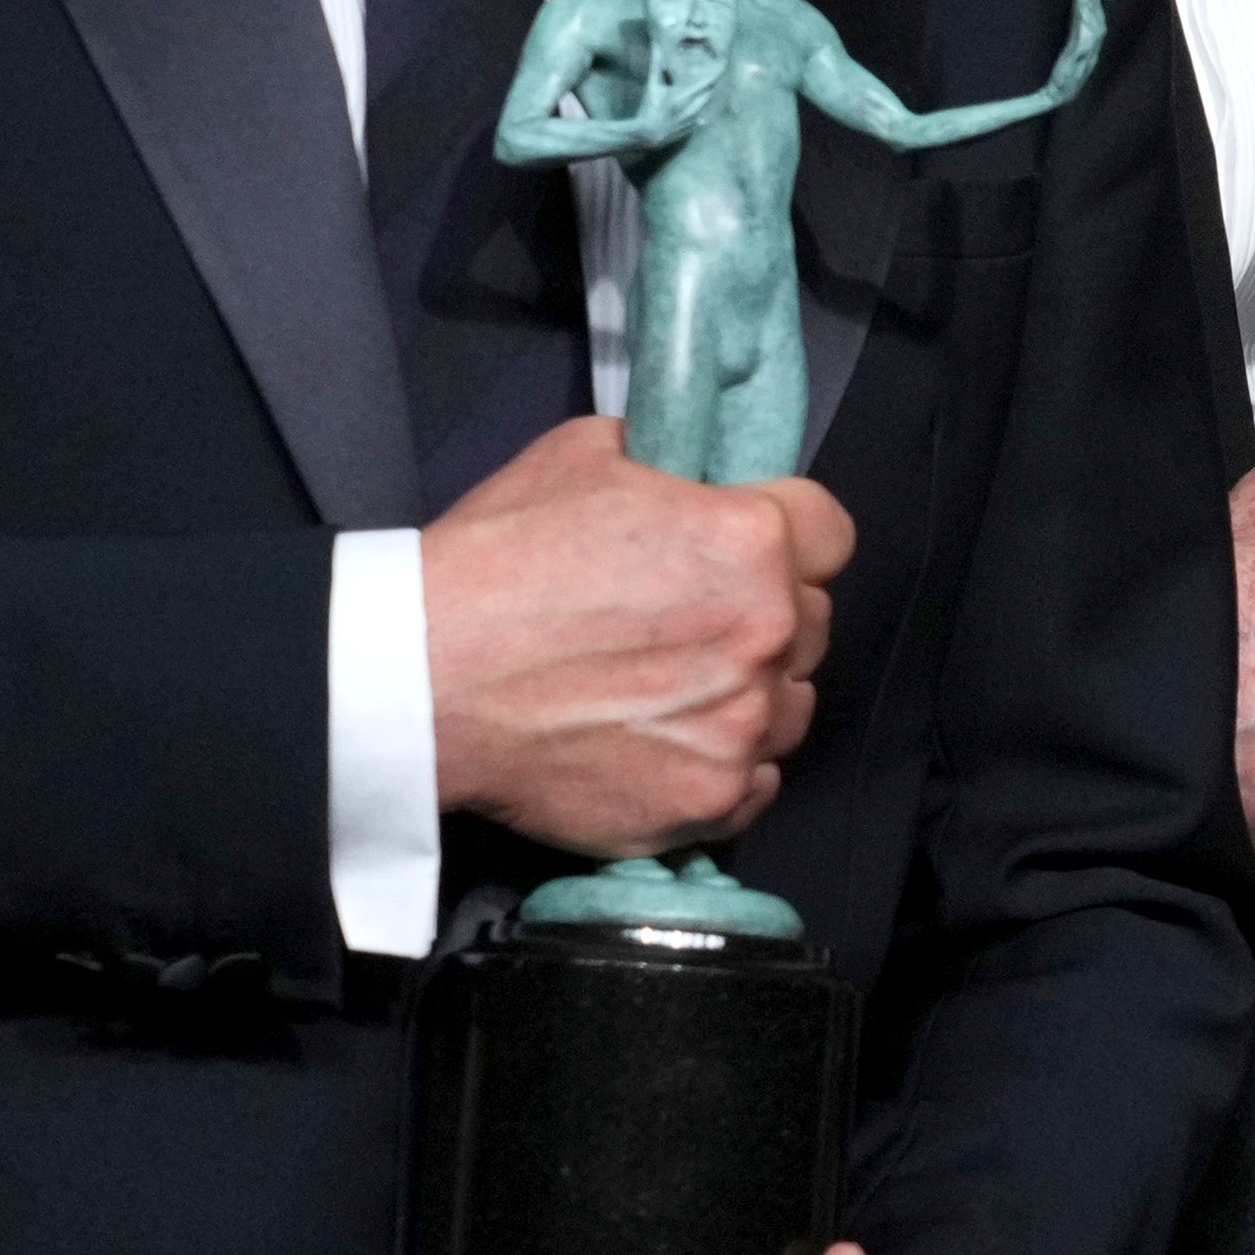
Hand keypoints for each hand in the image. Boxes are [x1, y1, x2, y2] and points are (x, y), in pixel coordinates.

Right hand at [422, 419, 847, 857]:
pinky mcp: (709, 797)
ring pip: (791, 703)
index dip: (791, 534)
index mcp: (749, 539)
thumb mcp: (582, 456)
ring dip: (750, 693)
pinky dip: (723, 765)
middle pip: (811, 618)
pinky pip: (758, 782)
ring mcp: (742, 723)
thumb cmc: (494, 562)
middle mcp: (764, 631)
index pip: (831, 531)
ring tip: (674, 689)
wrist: (422, 681)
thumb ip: (664, 461)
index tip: (751, 549)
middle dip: (765, 614)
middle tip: (691, 622)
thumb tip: (687, 471)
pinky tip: (667, 743)